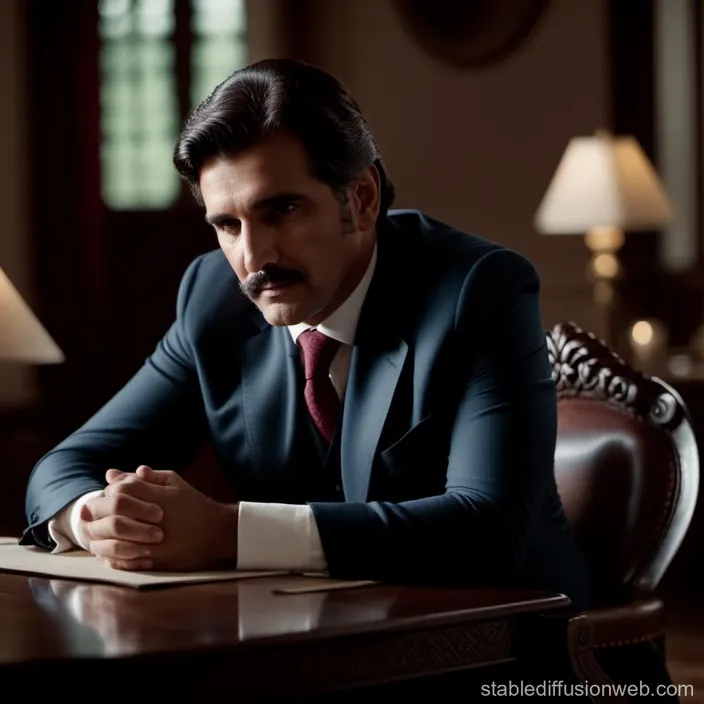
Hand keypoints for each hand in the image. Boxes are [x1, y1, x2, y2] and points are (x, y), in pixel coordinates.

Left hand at [83, 466, 237, 571]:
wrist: (215, 532)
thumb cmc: (194, 505)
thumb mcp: (175, 483)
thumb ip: (148, 477)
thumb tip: (116, 473)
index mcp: (157, 497)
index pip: (121, 489)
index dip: (108, 491)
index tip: (101, 495)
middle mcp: (152, 518)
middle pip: (112, 512)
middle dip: (95, 512)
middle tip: (87, 514)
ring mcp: (152, 541)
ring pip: (112, 538)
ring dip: (97, 536)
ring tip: (92, 534)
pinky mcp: (154, 560)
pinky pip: (122, 560)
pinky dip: (110, 556)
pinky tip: (105, 553)